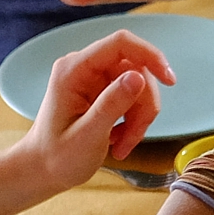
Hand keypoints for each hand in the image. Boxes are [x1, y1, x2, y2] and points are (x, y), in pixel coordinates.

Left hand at [16, 31, 175, 191]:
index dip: (150, 55)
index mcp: (74, 70)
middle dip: (143, 104)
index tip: (170, 81)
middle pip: (136, 69)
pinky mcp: (102, 91)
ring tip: (123, 145)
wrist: (42, 170)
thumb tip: (139, 77)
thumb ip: (111, 105)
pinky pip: (133, 97)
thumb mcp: (87, 136)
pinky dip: (134, 121)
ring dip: (139, 118)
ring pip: (139, 86)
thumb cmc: (57, 157)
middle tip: (134, 136)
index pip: (120, 44)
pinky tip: (119, 140)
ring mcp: (94, 79)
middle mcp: (85, 67)